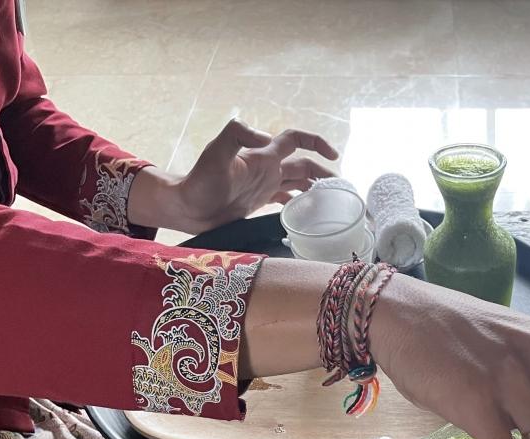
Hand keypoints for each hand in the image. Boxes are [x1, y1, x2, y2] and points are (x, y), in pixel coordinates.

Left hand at [132, 119, 338, 233]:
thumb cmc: (201, 180)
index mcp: (263, 155)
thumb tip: (266, 137)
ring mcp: (264, 186)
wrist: (188, 206)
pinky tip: (308, 214)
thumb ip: (237, 134)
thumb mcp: (216, 152)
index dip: (315, 142)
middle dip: (323, 172)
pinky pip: (287, 200)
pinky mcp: (260, 203)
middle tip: (341, 189)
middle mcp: (268, 168)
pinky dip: (300, 204)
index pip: (294, 140)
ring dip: (315, 188)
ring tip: (332, 202)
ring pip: (298, 183)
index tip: (333, 154)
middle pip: (303, 165)